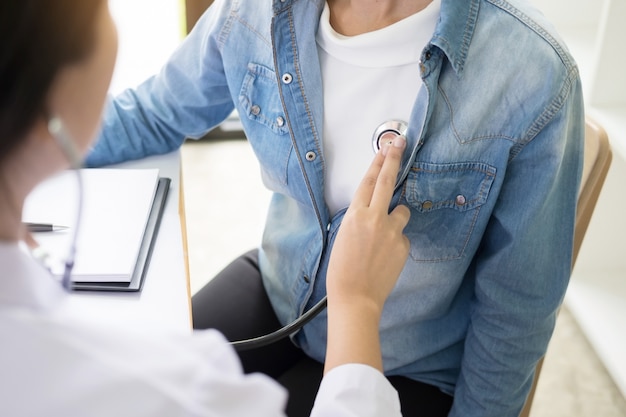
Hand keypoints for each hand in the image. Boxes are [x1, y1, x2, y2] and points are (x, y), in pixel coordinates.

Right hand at [326, 135, 410, 317]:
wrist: (355, 297)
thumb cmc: (342, 271)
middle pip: (386, 181)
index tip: (385, 147)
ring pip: (401, 211)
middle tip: (400, 142)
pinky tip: (385, 257)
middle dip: (393, 159)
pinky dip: (396, 242)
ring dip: (396, 217)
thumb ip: (360, 220)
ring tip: (383, 236)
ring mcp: (392, 231)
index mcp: (355, 216)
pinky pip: (402, 236)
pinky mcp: (403, 246)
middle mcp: (375, 218)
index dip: (377, 163)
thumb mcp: (344, 237)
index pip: (368, 182)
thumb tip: (374, 212)